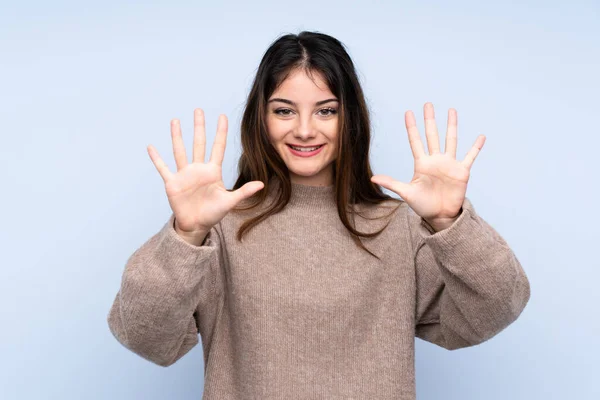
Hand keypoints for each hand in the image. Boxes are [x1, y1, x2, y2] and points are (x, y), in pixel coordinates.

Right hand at [147, 108, 264, 233]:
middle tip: (198, 110)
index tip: (222, 116)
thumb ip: (244, 191)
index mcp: (213, 171)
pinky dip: (157, 158)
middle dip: (199, 127)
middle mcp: (198, 169)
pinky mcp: (172, 183)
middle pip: (199, 143)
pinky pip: (163, 168)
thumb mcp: (229, 202)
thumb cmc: (213, 214)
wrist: (196, 226)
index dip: (220, 132)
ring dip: (177, 136)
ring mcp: (184, 174)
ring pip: (180, 151)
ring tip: (175, 120)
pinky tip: (151, 147)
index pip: (218, 147)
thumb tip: (262, 184)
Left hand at [370, 102, 484, 231]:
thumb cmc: (422, 205)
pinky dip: (475, 147)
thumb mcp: (406, 193)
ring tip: (452, 110)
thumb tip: (372, 179)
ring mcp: (449, 164)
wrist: (440, 216)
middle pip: (432, 135)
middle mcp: (435, 160)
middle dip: (430, 120)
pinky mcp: (461, 172)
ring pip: (450, 140)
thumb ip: (391, 184)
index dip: (412, 128)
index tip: (408, 113)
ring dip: (451, 126)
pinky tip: (481, 136)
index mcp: (421, 164)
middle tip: (428, 104)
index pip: (415, 141)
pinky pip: (470, 156)